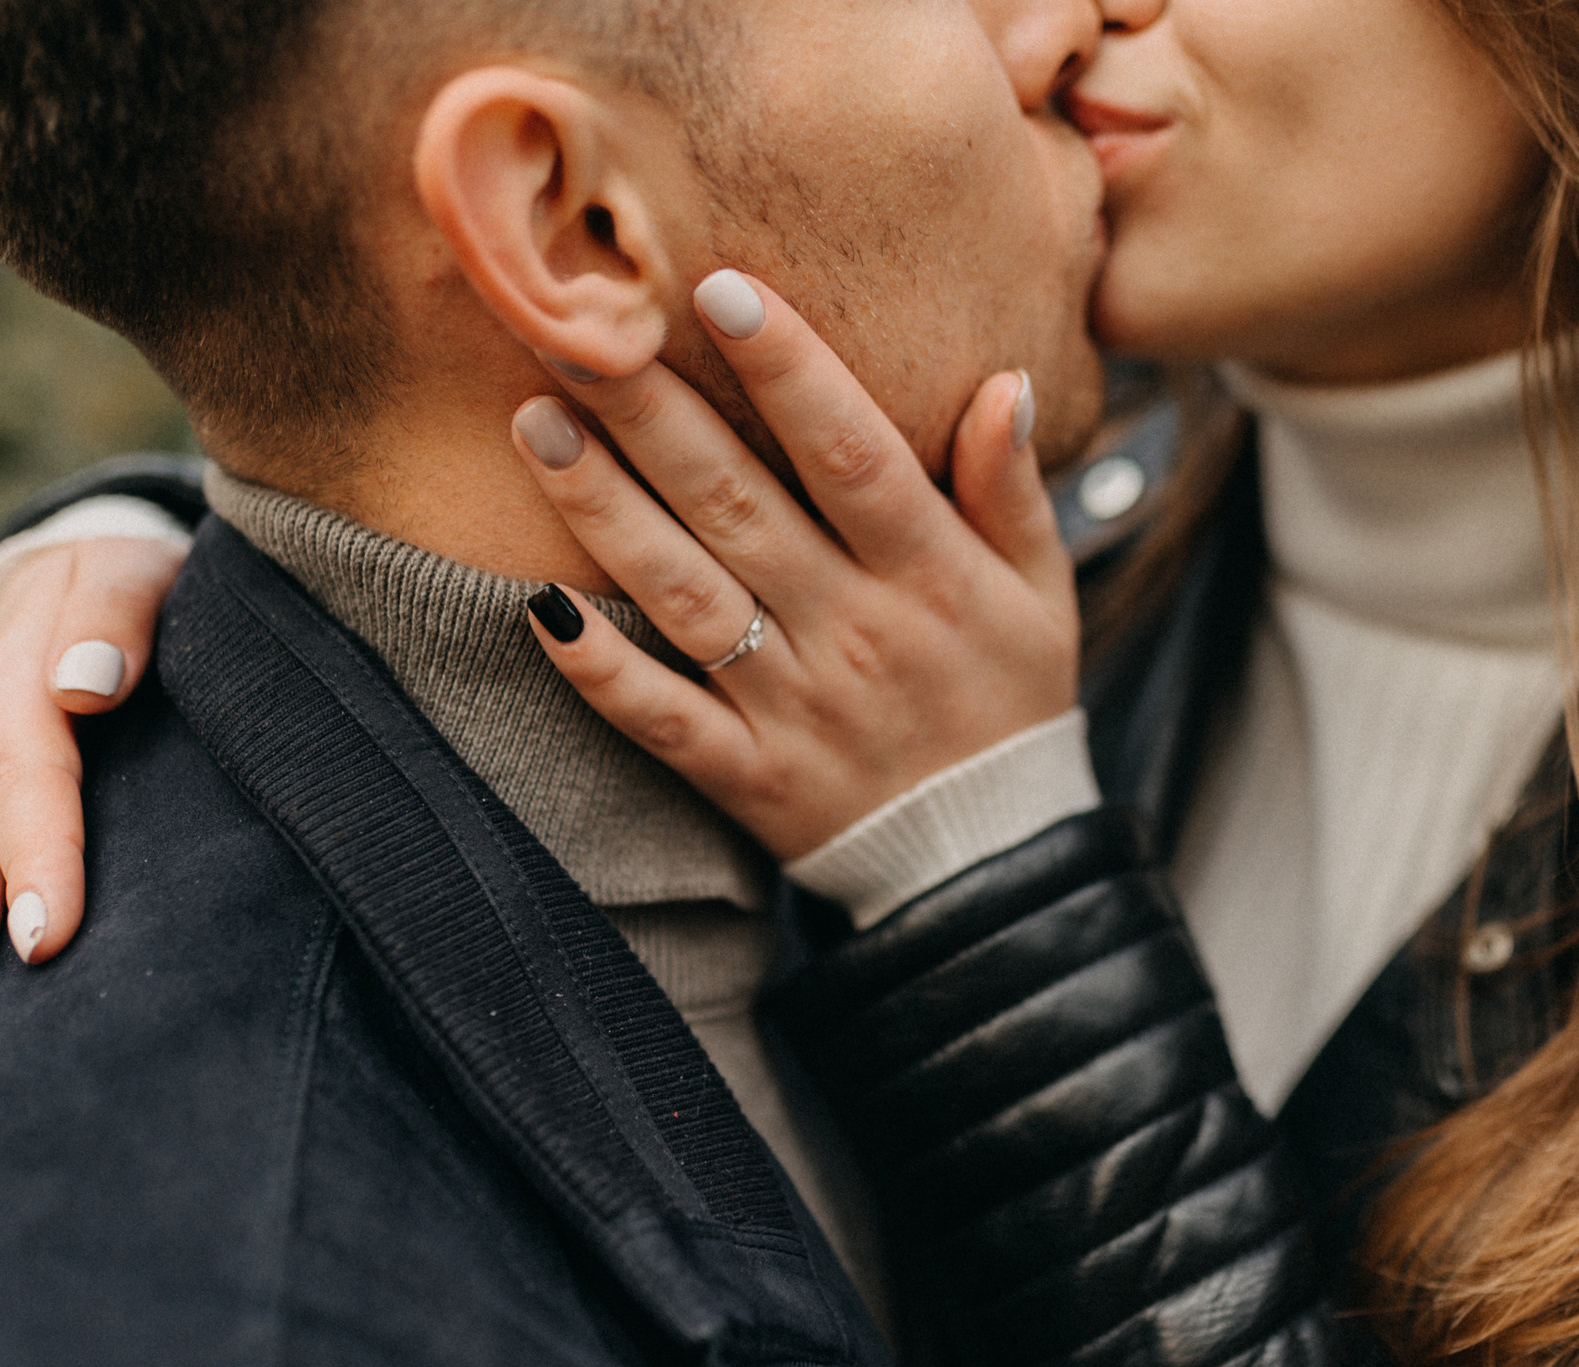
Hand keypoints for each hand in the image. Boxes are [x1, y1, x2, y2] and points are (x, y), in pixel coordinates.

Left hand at [513, 270, 1078, 861]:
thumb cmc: (1010, 699)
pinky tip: (537, 608)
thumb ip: (1010, 487)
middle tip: (575, 330)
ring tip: (536, 426)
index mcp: (929, 576)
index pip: (853, 454)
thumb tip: (1001, 381)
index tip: (719, 289)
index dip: (789, 371)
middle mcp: (855, 634)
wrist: (993, 865)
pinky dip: (600, 671)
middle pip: (741, 507)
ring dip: (607, 512)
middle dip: (655, 414)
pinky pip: (664, 721)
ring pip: (687, 598)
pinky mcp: (748, 776)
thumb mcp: (1042, 592)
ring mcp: (794, 709)